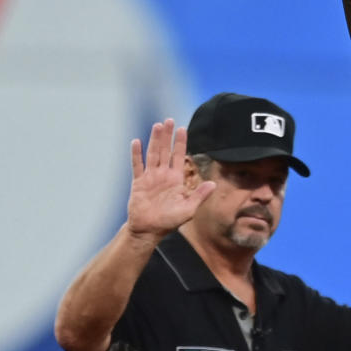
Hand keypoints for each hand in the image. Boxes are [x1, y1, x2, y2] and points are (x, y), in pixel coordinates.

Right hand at [127, 118, 214, 238]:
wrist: (149, 230)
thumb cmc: (169, 222)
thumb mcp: (188, 209)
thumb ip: (199, 195)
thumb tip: (213, 184)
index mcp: (176, 180)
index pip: (179, 157)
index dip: (181, 143)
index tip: (183, 128)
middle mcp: (163, 175)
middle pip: (165, 151)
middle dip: (167, 136)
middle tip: (169, 120)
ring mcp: (150, 177)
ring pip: (152, 154)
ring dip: (154, 140)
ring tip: (157, 126)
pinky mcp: (138, 182)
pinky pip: (137, 165)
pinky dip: (136, 154)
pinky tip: (136, 141)